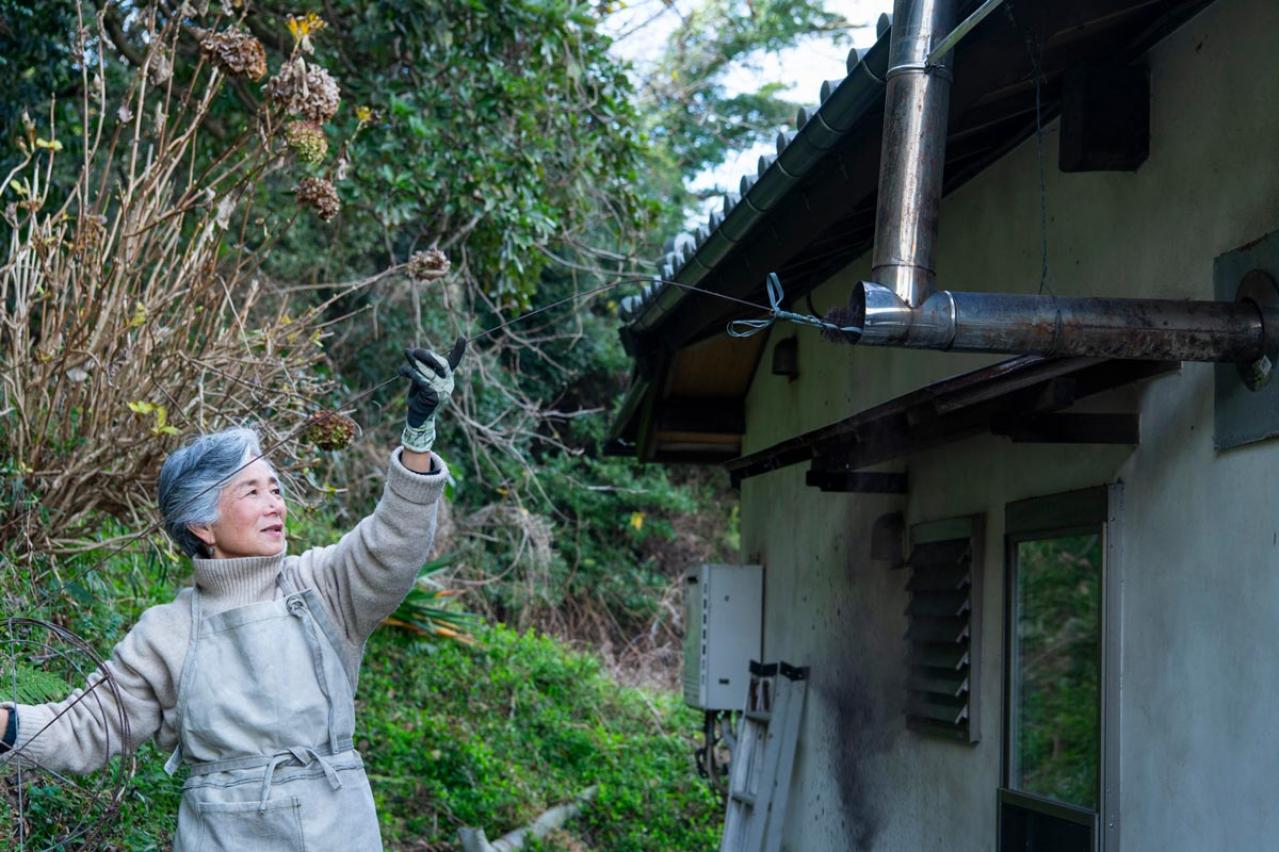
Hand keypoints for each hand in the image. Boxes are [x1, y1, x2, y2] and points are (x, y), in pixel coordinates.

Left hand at [398, 336, 465, 453]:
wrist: (418, 417)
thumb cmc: (418, 396)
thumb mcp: (420, 378)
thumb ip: (418, 366)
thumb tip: (409, 350)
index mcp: (447, 377)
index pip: (454, 362)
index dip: (459, 350)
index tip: (462, 337)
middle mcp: (448, 383)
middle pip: (441, 363)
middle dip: (427, 354)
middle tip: (413, 350)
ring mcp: (442, 390)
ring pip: (428, 371)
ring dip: (414, 362)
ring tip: (406, 353)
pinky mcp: (434, 396)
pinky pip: (421, 380)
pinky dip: (410, 372)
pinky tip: (402, 371)